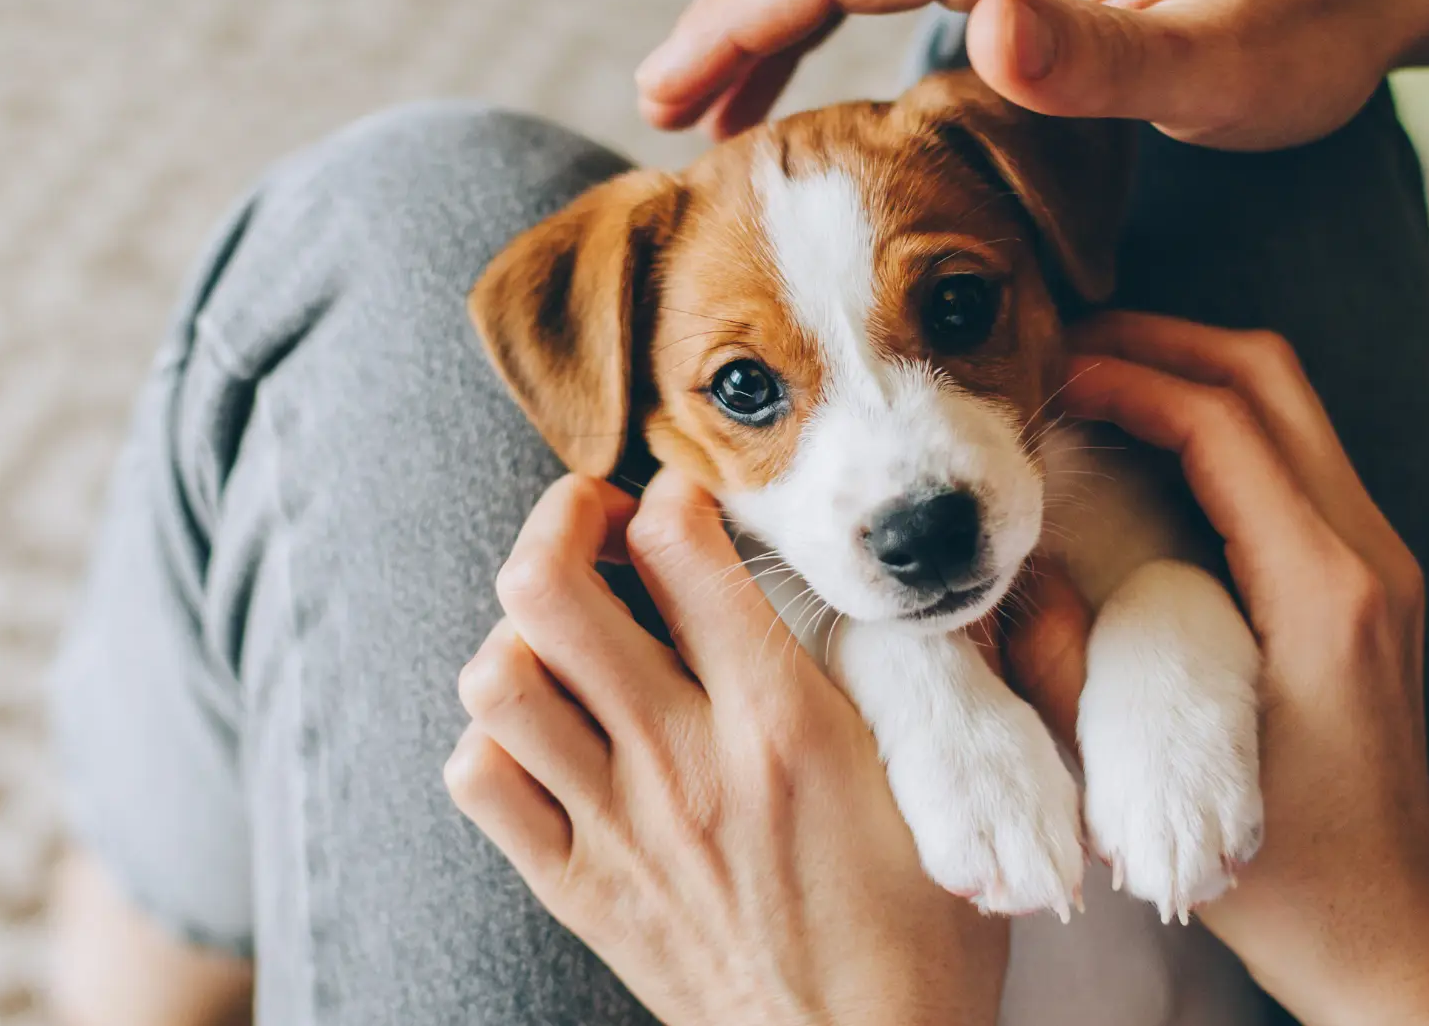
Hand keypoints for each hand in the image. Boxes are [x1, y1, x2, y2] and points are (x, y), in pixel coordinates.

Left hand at [445, 471, 1007, 1025]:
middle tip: (602, 525)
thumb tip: (932, 593)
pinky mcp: (579, 889)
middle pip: (548, 587)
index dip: (675, 491)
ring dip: (524, 632)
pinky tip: (551, 733)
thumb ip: (937, 681)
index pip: (682, 546)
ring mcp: (618, 828)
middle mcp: (683, 762)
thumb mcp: (947, 794)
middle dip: (562, 518)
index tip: (691, 501)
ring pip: (498, 678)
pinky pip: (481, 781)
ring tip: (572, 633)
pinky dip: (496, 738)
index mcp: (783, 724)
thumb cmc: (920, 938)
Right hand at [636, 0, 1428, 149]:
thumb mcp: (1218, 60)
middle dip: (733, 23)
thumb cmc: (1307, 25)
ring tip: (724, 110)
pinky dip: (840, 15)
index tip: (668, 98)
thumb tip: (983, 30)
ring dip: (777, 20)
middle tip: (667, 116)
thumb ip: (1101, 57)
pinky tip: (830, 82)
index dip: (737, 23)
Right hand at [1003, 313, 1428, 1025]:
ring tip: (1095, 381)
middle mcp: (1369, 556)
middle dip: (1163, 341)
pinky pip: (1294, 457)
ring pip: (1289, 406)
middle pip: (1270, 378)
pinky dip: (1217, 426)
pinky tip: (1144, 451)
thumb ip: (1069, 672)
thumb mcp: (1152, 782)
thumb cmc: (1284, 876)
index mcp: (1325, 591)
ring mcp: (1380, 563)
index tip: (1048, 372)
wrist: (1388, 929)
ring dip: (1191, 374)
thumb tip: (1010, 573)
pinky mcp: (1368, 581)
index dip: (1128, 376)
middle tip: (1065, 346)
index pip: (1224, 422)